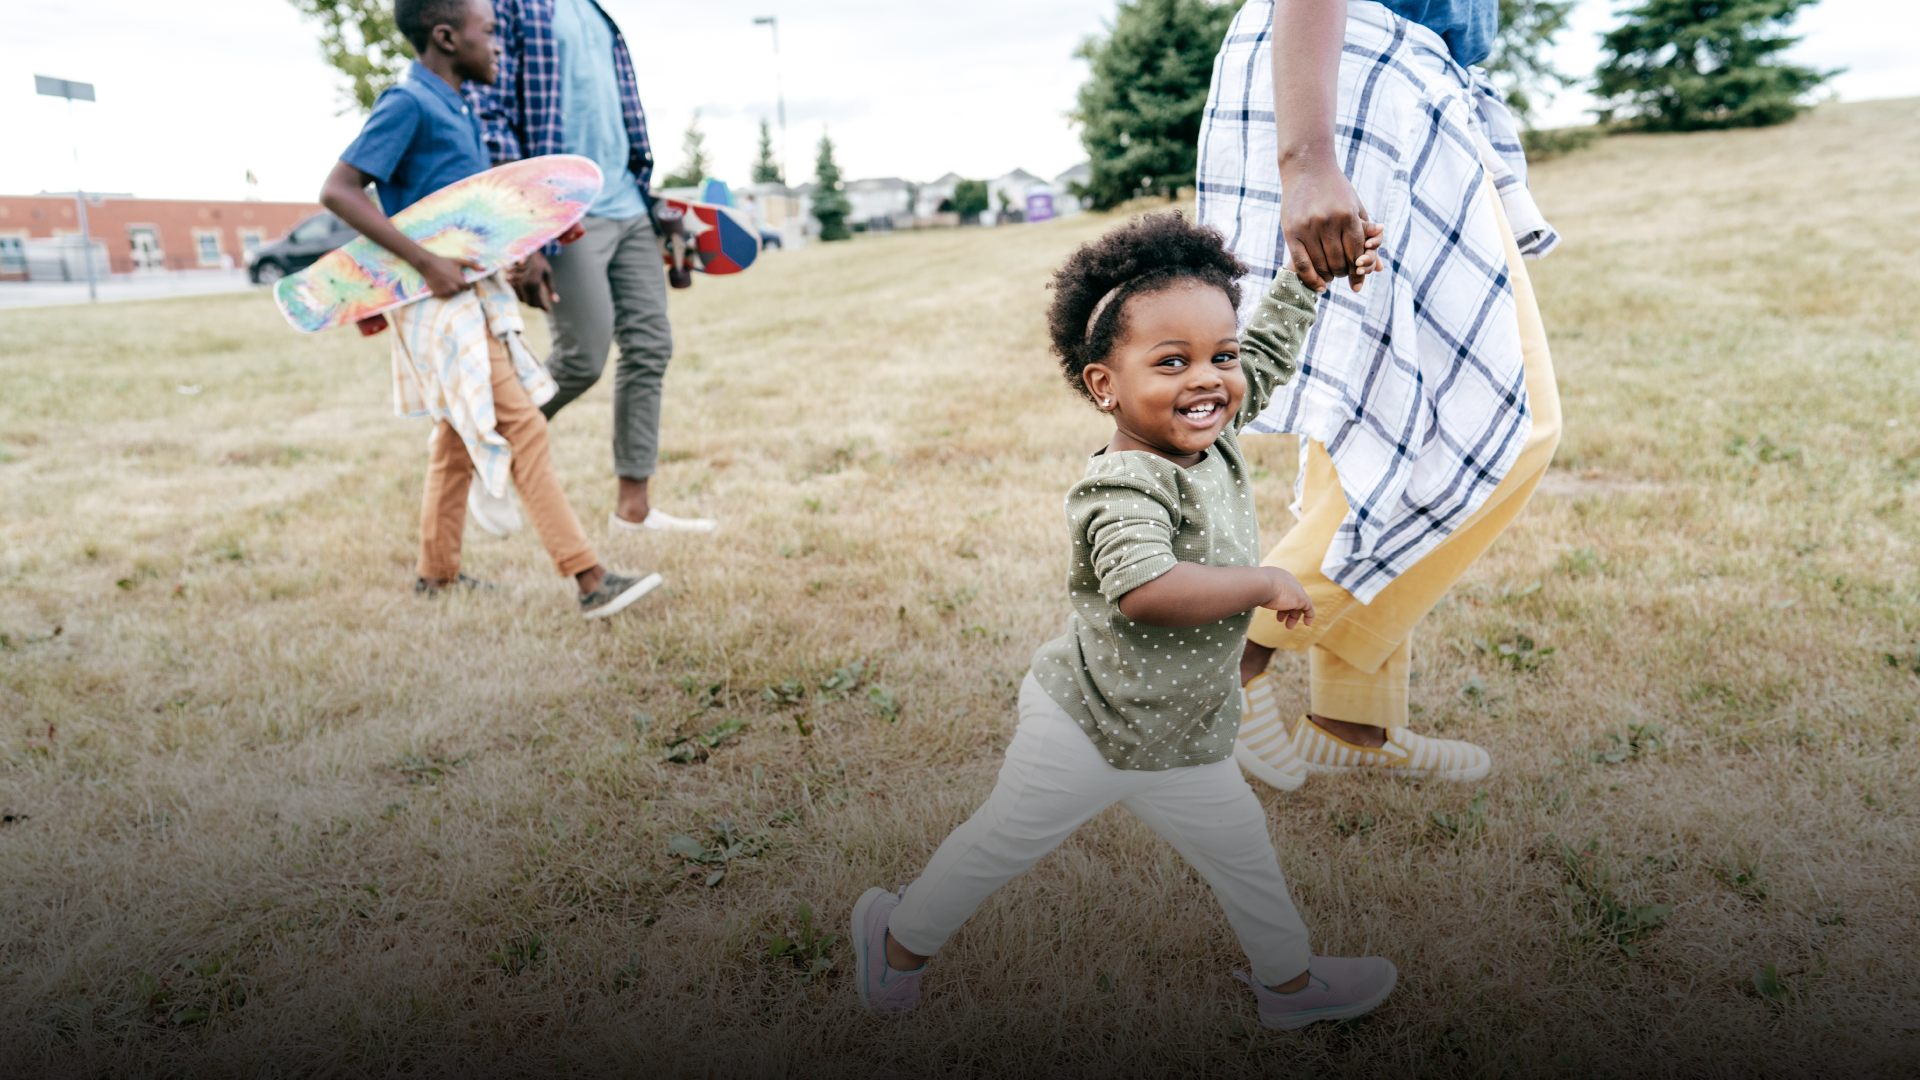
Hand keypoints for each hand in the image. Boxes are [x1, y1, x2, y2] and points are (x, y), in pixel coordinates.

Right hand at [416, 252, 484, 298]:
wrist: (427, 264)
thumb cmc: (444, 262)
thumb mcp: (459, 261)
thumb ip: (472, 264)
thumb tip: (485, 267)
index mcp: (460, 283)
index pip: (467, 288)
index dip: (464, 283)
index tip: (458, 278)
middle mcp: (453, 289)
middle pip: (459, 290)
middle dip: (456, 285)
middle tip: (449, 277)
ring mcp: (445, 292)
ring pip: (451, 293)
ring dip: (449, 288)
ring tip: (443, 279)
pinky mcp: (438, 294)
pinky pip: (443, 294)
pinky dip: (442, 290)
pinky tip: (439, 282)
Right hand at [509, 250, 557, 310]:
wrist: (525, 251)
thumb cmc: (539, 262)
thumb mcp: (548, 274)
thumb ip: (551, 289)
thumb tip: (556, 301)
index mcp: (534, 283)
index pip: (538, 302)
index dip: (544, 307)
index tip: (548, 310)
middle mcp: (524, 285)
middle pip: (530, 303)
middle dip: (537, 306)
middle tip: (544, 306)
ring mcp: (517, 284)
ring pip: (523, 300)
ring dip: (530, 302)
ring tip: (539, 301)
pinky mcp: (511, 282)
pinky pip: (518, 295)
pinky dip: (524, 297)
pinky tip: (531, 295)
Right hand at [1258, 567, 1314, 628]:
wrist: (1260, 584)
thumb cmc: (1253, 586)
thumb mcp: (1255, 588)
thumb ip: (1256, 591)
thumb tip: (1247, 596)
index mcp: (1278, 576)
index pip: (1282, 590)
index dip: (1279, 602)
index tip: (1275, 612)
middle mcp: (1288, 580)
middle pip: (1291, 597)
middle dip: (1286, 610)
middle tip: (1280, 620)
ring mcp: (1296, 589)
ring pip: (1298, 604)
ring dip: (1293, 616)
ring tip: (1288, 626)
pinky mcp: (1301, 598)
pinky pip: (1309, 608)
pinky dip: (1309, 616)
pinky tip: (1307, 623)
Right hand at [1280, 158, 1377, 292]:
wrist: (1307, 168)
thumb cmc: (1336, 189)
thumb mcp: (1356, 208)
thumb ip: (1367, 238)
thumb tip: (1379, 270)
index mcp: (1347, 215)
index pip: (1357, 252)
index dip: (1358, 269)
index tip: (1357, 277)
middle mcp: (1328, 222)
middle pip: (1339, 261)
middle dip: (1343, 273)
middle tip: (1342, 274)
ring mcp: (1308, 227)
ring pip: (1321, 265)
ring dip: (1328, 276)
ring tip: (1330, 277)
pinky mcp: (1291, 232)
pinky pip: (1302, 264)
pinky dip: (1311, 279)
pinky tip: (1320, 286)